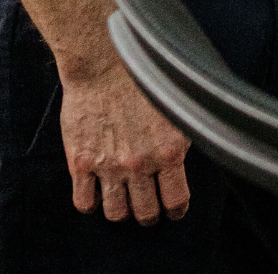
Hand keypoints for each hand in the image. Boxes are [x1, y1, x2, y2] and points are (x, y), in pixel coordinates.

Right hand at [60, 60, 191, 223]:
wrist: (104, 60)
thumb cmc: (146, 74)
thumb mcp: (179, 104)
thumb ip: (183, 135)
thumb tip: (197, 149)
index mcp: (170, 150)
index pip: (176, 200)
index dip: (175, 209)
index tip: (173, 210)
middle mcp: (140, 164)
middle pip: (145, 212)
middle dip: (148, 215)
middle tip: (147, 209)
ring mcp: (108, 166)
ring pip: (115, 213)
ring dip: (120, 212)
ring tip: (122, 203)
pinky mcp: (81, 162)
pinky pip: (83, 202)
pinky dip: (91, 204)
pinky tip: (96, 194)